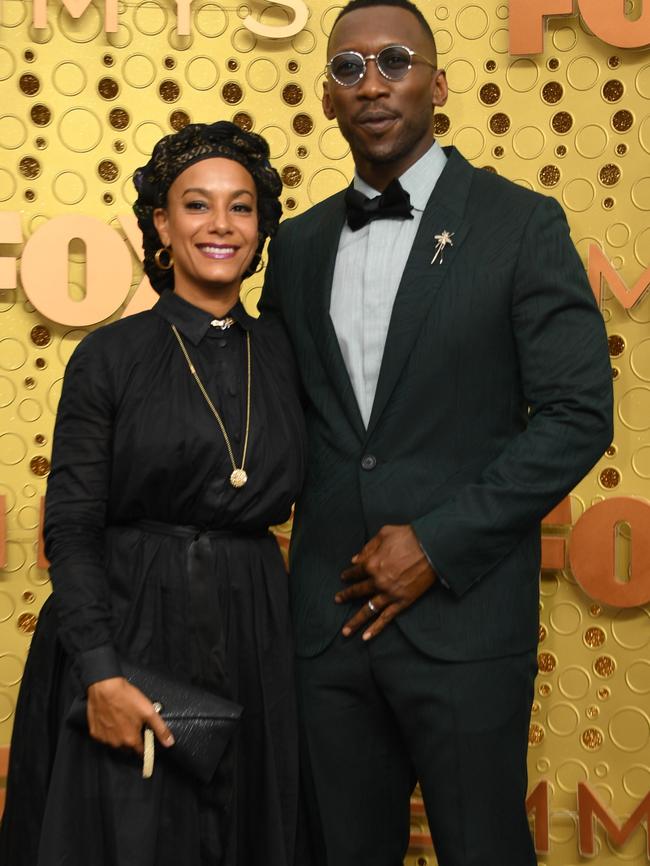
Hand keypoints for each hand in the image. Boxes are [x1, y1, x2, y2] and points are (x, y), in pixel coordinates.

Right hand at [87, 677, 174, 755]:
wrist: (105, 688)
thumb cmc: (127, 698)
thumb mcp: (149, 712)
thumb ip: (160, 729)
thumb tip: (170, 743)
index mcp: (130, 740)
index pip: (141, 752)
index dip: (146, 747)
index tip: (147, 741)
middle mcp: (116, 743)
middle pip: (128, 748)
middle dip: (133, 740)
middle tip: (135, 725)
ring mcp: (104, 739)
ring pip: (115, 743)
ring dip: (120, 736)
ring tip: (123, 721)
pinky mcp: (94, 733)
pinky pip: (104, 737)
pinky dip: (109, 732)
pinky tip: (111, 720)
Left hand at [335, 525, 435, 640]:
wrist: (432, 548)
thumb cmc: (408, 536)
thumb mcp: (384, 534)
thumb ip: (367, 547)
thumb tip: (354, 559)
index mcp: (371, 564)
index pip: (355, 572)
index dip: (348, 574)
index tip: (344, 577)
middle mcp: (377, 581)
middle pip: (358, 591)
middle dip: (346, 596)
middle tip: (338, 599)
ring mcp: (389, 594)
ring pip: (368, 610)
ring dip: (355, 622)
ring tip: (345, 631)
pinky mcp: (402, 602)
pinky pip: (386, 618)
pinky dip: (376, 628)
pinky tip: (366, 637)